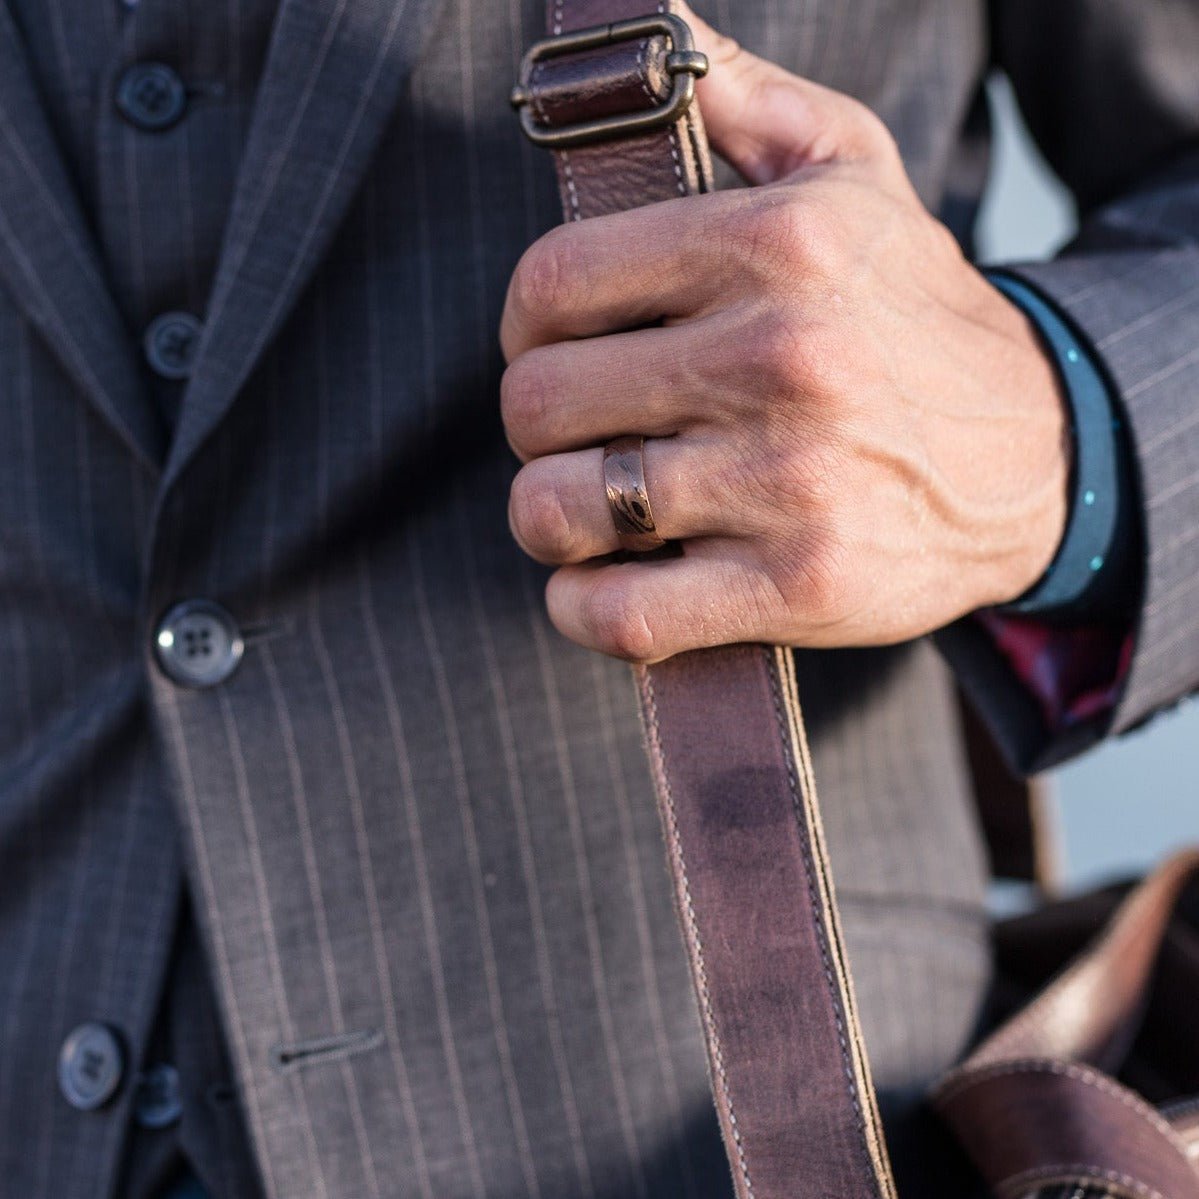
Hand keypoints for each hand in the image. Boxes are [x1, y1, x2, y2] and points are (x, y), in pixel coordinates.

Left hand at [499, 7, 1069, 662]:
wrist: (1035, 456)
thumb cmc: (909, 314)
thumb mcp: (851, 174)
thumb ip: (743, 99)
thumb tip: (659, 32)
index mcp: (776, 245)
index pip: (553, 283)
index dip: (525, 326)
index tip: (552, 350)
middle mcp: (782, 358)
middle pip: (538, 404)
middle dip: (538, 427)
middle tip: (582, 433)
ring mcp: (790, 480)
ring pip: (561, 509)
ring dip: (551, 517)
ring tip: (592, 508)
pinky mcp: (799, 584)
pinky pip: (623, 615)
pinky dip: (585, 609)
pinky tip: (608, 583)